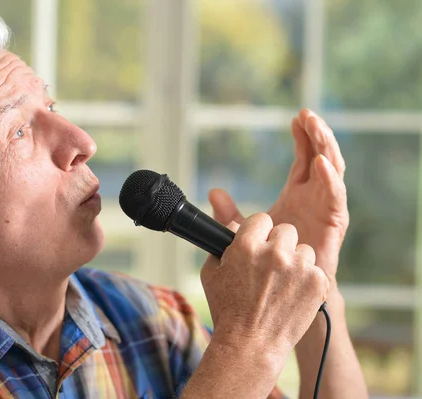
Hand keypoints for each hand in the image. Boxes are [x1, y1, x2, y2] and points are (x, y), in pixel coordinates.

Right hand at [200, 213, 328, 359]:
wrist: (251, 343)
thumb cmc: (227, 310)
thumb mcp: (211, 272)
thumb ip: (223, 245)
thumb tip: (235, 228)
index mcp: (246, 246)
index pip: (261, 219)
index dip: (259, 232)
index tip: (258, 245)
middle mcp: (274, 252)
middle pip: (286, 230)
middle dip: (279, 245)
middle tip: (271, 266)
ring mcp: (298, 267)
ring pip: (304, 249)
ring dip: (296, 261)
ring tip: (282, 283)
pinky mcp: (317, 282)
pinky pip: (316, 269)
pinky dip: (308, 280)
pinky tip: (293, 294)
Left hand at [209, 109, 347, 285]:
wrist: (285, 295)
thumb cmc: (270, 265)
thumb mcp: (246, 235)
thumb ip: (230, 214)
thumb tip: (213, 192)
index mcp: (297, 195)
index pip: (303, 158)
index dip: (302, 138)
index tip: (295, 119)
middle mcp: (315, 198)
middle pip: (321, 157)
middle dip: (317, 135)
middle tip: (307, 114)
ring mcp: (326, 209)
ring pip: (333, 171)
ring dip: (326, 148)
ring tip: (316, 128)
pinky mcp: (333, 225)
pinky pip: (335, 198)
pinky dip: (330, 179)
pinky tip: (320, 163)